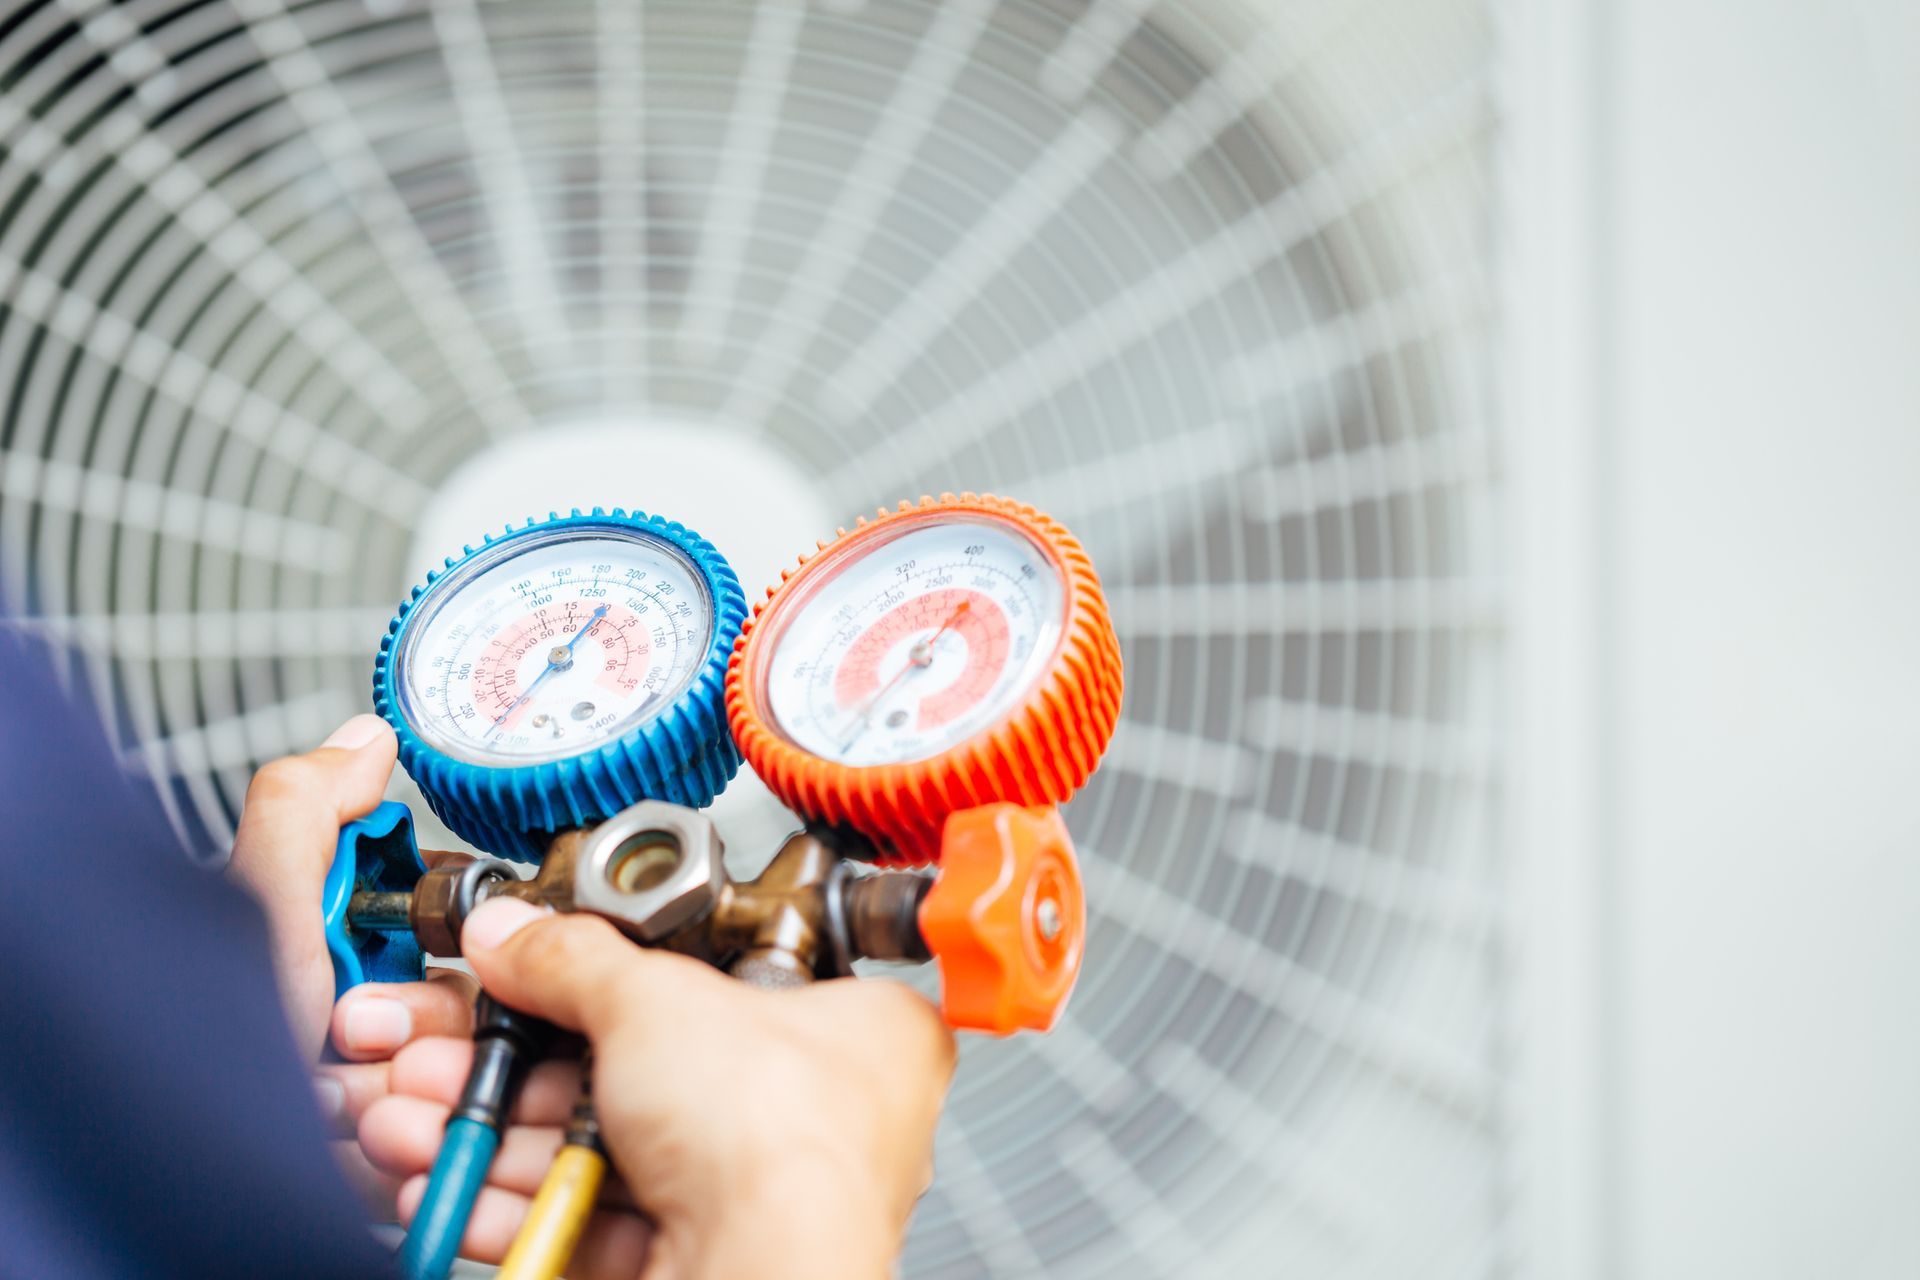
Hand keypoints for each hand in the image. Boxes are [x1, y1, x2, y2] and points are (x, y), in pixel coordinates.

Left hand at [228, 716, 484, 1215]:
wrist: (193, 1161)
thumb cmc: (202, 1050)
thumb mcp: (254, 910)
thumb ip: (304, 810)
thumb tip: (366, 740)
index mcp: (330, 941)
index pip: (445, 919)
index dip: (443, 932)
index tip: (410, 946)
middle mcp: (356, 1008)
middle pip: (462, 996)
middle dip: (416, 1017)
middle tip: (350, 1028)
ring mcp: (372, 1082)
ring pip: (458, 1065)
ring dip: (408, 1077)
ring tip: (340, 1094)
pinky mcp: (388, 1146)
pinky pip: (442, 1127)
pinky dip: (405, 1130)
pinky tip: (351, 1133)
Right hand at [358, 898, 957, 1279]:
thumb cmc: (781, 1143)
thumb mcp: (656, 1000)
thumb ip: (571, 961)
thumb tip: (521, 934)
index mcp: (856, 1029)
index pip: (727, 975)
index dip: (622, 971)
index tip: (539, 965)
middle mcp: (817, 1115)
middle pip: (640, 1069)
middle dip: (513, 1064)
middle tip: (444, 1047)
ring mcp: (756, 1195)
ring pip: (602, 1148)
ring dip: (493, 1132)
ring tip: (415, 1113)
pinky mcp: (696, 1261)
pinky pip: (592, 1221)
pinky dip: (513, 1202)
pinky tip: (448, 1183)